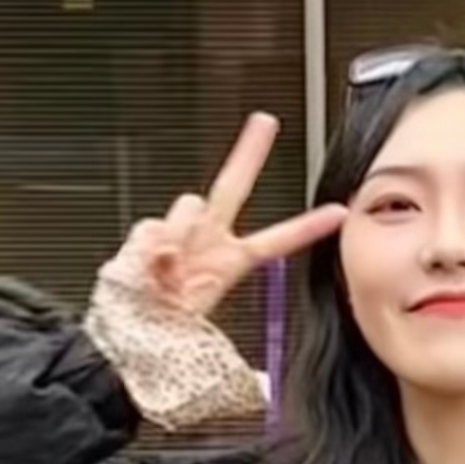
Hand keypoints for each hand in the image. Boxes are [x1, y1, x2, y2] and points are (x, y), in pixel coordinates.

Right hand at [101, 114, 341, 320]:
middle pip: (231, 187)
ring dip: (183, 232)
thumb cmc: (162, 333)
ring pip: (189, 205)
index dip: (307, 227)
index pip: (275, 240)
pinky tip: (149, 268)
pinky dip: (151, 248)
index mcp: (230, 261)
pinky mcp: (146, 234)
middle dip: (248, 153)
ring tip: (171, 271)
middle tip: (266, 122)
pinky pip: (153, 228)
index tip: (338, 212)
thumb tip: (173, 244)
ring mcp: (175, 234)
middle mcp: (205, 239)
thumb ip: (203, 275)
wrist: (126, 340)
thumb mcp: (196, 313)